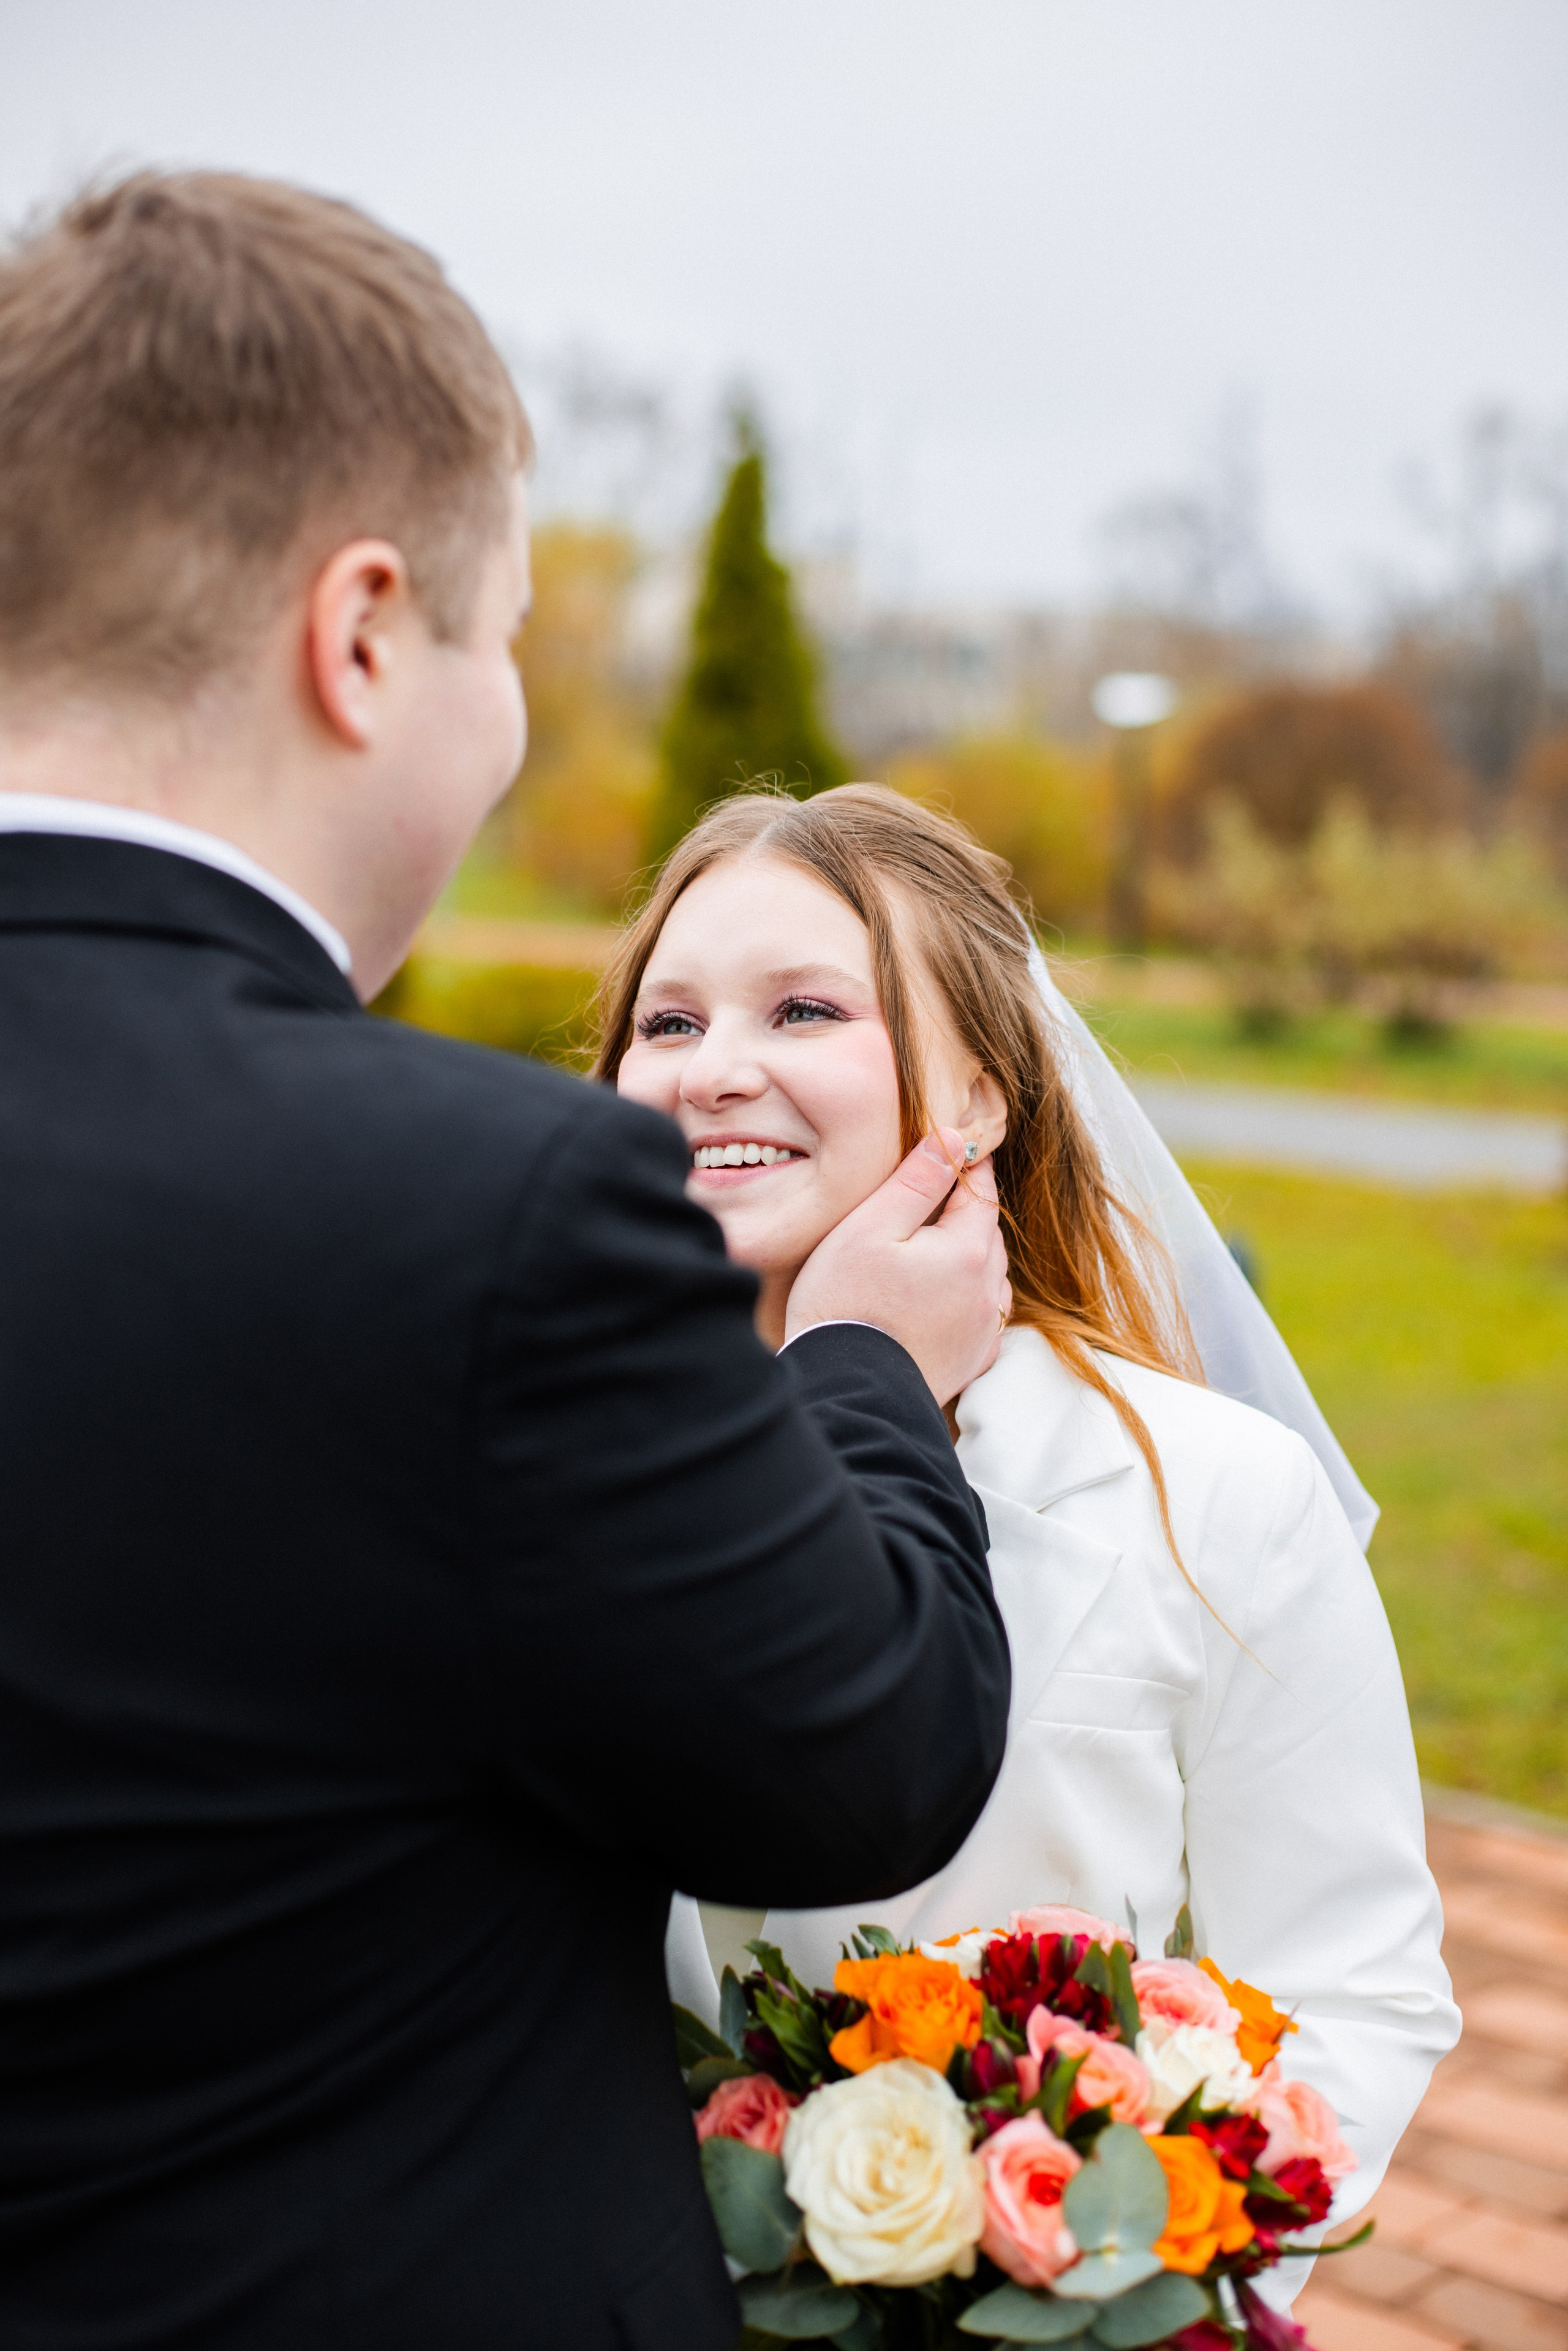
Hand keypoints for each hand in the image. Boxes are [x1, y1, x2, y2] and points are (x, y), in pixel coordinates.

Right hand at [784, 1127, 1011, 1404]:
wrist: (847, 1390)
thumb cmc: (846, 1303)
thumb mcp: (871, 1227)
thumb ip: (917, 1179)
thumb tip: (956, 1138)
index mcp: (967, 1249)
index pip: (980, 1193)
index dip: (971, 1168)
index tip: (967, 1149)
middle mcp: (986, 1289)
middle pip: (987, 1234)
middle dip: (969, 1212)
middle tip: (944, 1195)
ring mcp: (982, 1329)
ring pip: (990, 1276)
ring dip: (973, 1256)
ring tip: (943, 1246)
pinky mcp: (970, 1361)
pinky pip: (984, 1317)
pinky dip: (972, 1298)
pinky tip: (950, 1298)